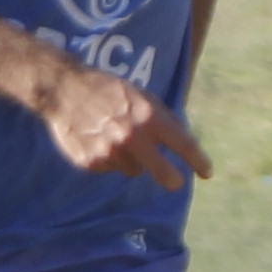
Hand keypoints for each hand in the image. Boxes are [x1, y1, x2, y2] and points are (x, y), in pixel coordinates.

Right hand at [32, 58, 207, 189]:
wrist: (65, 90)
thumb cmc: (109, 90)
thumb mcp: (142, 95)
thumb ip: (163, 118)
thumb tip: (184, 140)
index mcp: (148, 116)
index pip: (182, 144)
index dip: (198, 161)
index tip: (207, 172)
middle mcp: (131, 136)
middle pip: (163, 173)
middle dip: (173, 179)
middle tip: (175, 181)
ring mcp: (110, 151)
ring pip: (133, 170)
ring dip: (132, 160)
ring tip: (117, 139)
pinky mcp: (91, 161)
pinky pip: (110, 169)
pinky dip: (109, 159)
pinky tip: (98, 140)